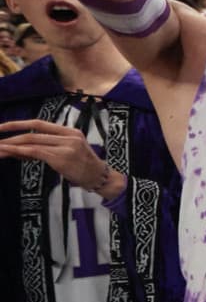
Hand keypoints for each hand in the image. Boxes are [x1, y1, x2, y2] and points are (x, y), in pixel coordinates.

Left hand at [0, 119, 123, 198]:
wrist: (100, 178)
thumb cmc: (83, 168)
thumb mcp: (67, 152)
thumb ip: (47, 148)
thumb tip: (19, 149)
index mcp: (69, 131)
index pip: (39, 123)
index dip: (18, 123)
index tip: (2, 126)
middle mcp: (68, 135)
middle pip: (33, 132)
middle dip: (10, 136)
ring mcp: (66, 146)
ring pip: (32, 141)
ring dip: (12, 145)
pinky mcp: (62, 157)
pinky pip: (36, 151)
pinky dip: (20, 151)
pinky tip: (10, 152)